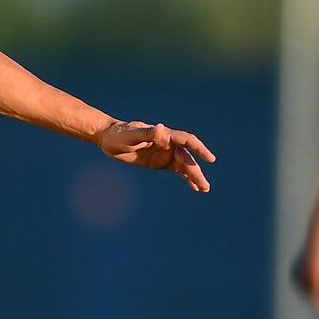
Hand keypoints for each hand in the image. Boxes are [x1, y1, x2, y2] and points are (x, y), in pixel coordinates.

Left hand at [94, 120, 214, 191]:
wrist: (109, 139)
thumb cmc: (119, 134)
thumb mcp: (131, 135)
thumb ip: (147, 133)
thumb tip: (162, 129)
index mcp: (164, 135)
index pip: (186, 140)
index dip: (199, 149)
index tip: (209, 158)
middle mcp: (168, 144)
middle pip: (187, 157)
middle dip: (196, 171)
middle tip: (204, 186)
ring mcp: (165, 153)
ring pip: (184, 165)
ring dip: (194, 176)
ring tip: (204, 189)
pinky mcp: (160, 162)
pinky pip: (177, 170)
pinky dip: (186, 178)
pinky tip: (194, 187)